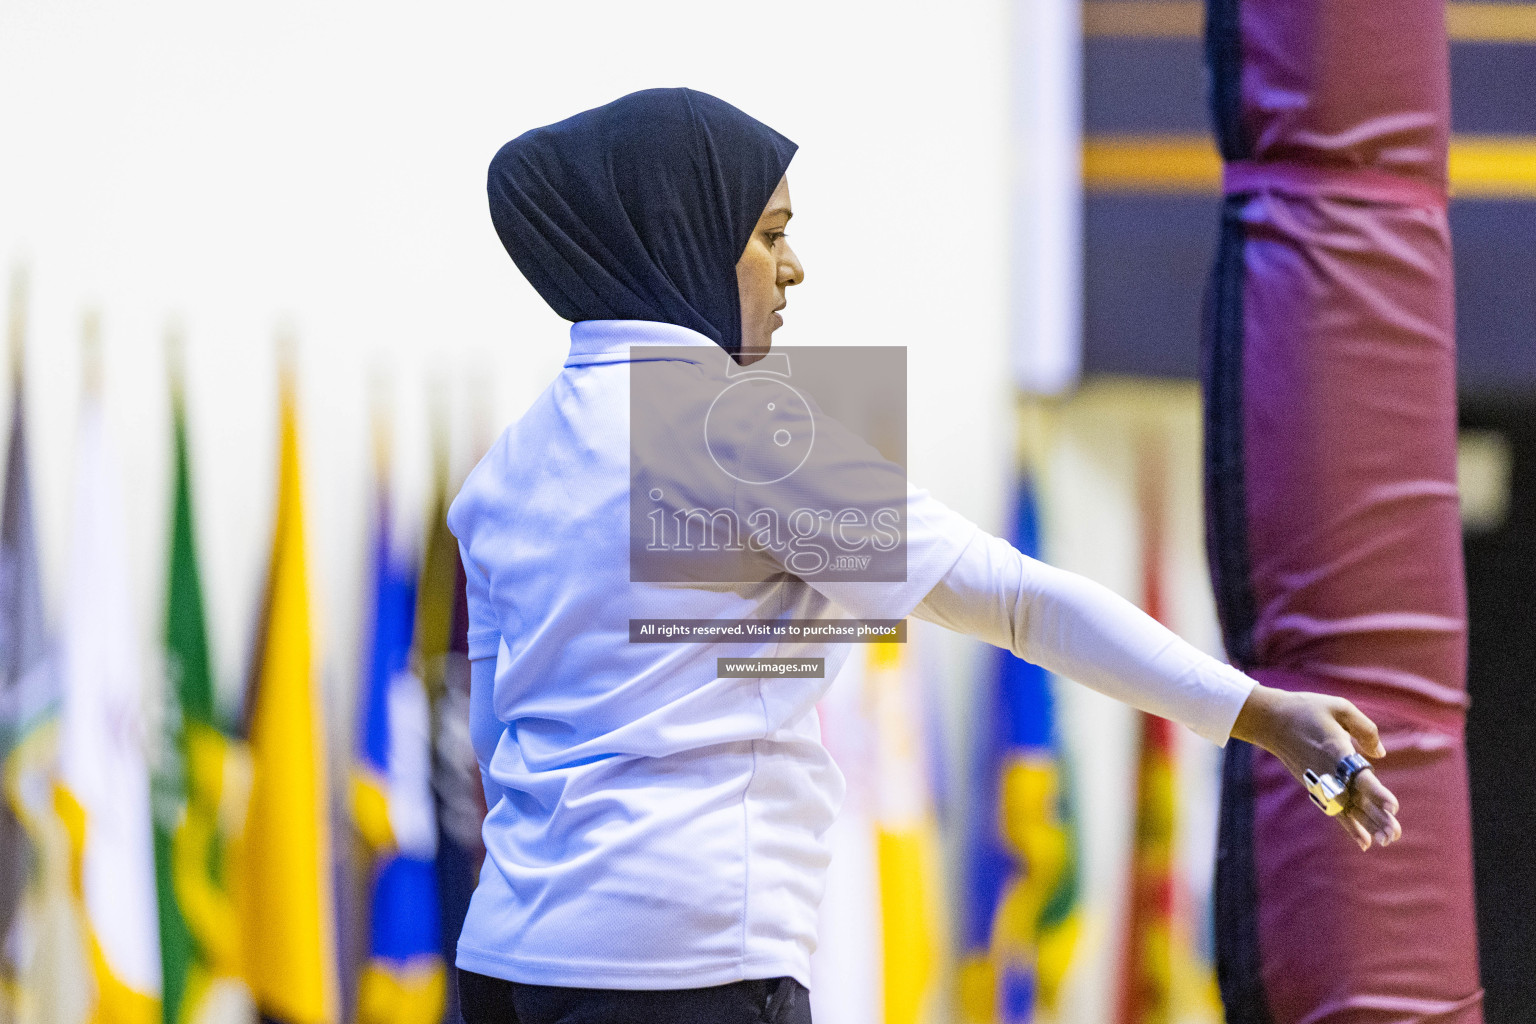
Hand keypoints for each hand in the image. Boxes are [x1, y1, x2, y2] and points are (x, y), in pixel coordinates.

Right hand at [1231, 683, 1402, 851]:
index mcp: (1336, 750)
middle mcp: (1328, 771)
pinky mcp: (1315, 786)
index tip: (1393, 807)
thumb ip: (1365, 728)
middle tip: (1394, 834)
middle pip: (1356, 799)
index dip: (1377, 793)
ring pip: (1348, 808)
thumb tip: (1380, 754)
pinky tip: (1365, 842)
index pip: (1359, 776)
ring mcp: (1320, 781)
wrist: (1270, 721)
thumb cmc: (1307, 710)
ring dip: (1368, 825)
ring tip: (1387, 840)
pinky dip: (1349, 826)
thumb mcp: (1339, 707)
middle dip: (1377, 817)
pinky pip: (1335, 810)